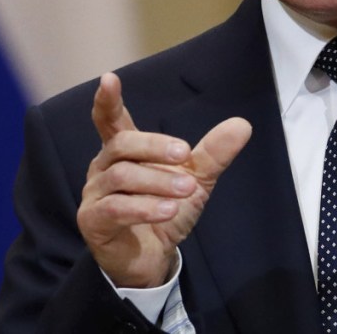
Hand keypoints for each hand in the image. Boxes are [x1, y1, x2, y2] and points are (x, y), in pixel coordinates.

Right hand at [77, 72, 251, 287]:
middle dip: (155, 146)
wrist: (155, 257)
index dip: (108, 100)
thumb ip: (214, 152)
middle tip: (185, 155)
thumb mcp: (196, 178)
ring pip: (122, 176)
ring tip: (186, 191)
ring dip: (158, 181)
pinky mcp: (93, 221)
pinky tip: (167, 210)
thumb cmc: (166, 209)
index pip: (110, 120)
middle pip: (122, 143)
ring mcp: (95, 194)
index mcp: (124, 150)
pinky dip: (144, 208)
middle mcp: (104, 167)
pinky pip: (115, 208)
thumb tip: (242, 125)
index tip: (109, 79)